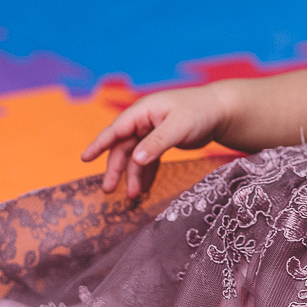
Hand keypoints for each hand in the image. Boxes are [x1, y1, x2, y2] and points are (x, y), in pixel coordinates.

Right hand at [81, 84, 231, 197]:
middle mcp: (144, 120)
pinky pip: (148, 160)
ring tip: (133, 195)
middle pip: (123, 146)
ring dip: (132, 175)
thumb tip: (135, 159)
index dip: (100, 144)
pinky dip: (145, 173)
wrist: (222, 111)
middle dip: (116, 168)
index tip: (85, 159)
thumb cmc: (200, 112)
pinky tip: (144, 188)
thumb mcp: (179, 127)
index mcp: (144, 110)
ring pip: (135, 156)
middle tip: (109, 189)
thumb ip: (157, 143)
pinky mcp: (161, 142)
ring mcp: (152, 131)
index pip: (116, 128)